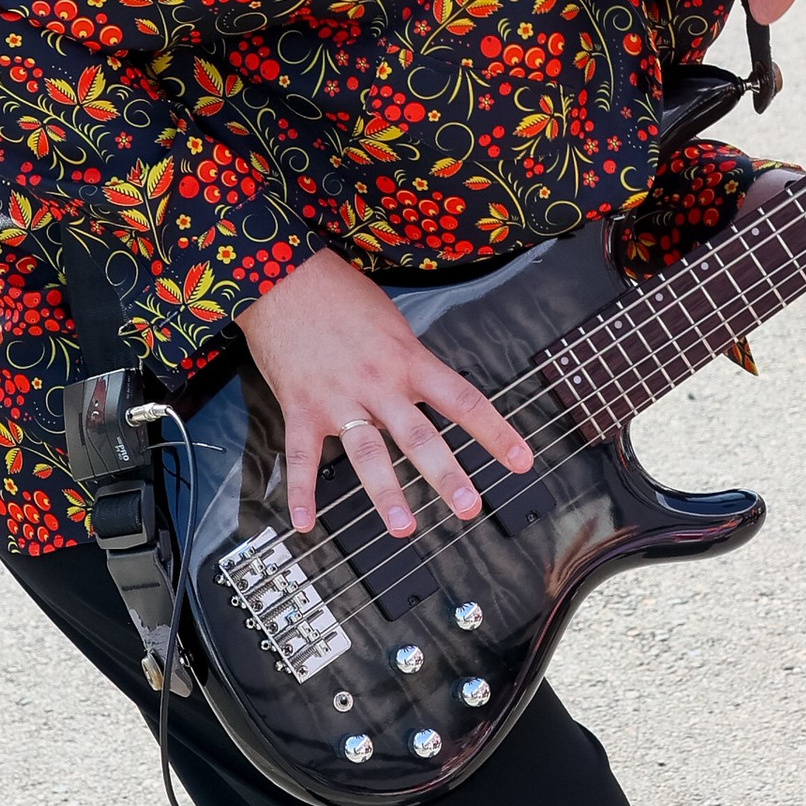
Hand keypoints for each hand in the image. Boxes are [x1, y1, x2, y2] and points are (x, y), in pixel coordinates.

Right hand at [237, 248, 536, 538]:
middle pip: (420, 436)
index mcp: (408, 361)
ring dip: (386, 494)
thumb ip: (410, 361)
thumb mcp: (391, 322)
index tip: (522, 461)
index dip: (496, 432)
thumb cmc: (339, 293)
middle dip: (446, 476)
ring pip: (367, 453)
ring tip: (403, 528)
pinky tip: (304, 524)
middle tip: (470, 508)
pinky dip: (301, 493)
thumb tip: (427, 389)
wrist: (282, 277)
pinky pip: (302, 457)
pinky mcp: (300, 407)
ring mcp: (338, 398)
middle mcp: (379, 384)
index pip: (463, 401)